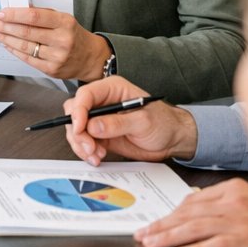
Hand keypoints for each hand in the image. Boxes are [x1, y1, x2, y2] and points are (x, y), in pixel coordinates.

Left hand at [0, 6, 107, 80]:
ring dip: (6, 39)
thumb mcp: (63, 19)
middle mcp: (62, 40)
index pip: (34, 17)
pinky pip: (27, 59)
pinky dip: (14, 50)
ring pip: (25, 47)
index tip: (0, 13)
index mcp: (64, 23)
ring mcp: (57, 56)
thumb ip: (42, 14)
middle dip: (5, 27)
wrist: (90, 58)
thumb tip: (18, 8)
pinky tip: (6, 44)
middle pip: (26, 32)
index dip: (14, 14)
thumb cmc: (73, 35)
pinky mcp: (51, 69)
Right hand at [63, 76, 197, 165]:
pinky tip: (97, 157)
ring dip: (81, 144)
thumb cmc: (164, 124)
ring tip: (95, 154)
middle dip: (78, 131)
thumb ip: (117, 123)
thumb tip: (93, 126)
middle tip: (89, 146)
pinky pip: (84, 141)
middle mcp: (102, 102)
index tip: (80, 128)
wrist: (172, 140)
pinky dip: (86, 151)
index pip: (86, 95)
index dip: (78, 111)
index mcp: (112, 89)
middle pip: (75, 111)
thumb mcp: (143, 122)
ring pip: (76, 128)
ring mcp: (99, 119)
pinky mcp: (100, 135)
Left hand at [135, 178, 247, 246]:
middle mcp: (235, 202)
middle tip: (144, 235)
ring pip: (196, 227)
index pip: (192, 202)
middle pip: (189, 214)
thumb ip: (217, 204)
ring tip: (153, 243)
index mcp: (232, 189)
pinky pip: (216, 244)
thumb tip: (185, 210)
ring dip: (170, 237)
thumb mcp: (246, 203)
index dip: (169, 214)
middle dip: (163, 225)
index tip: (152, 224)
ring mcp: (242, 220)